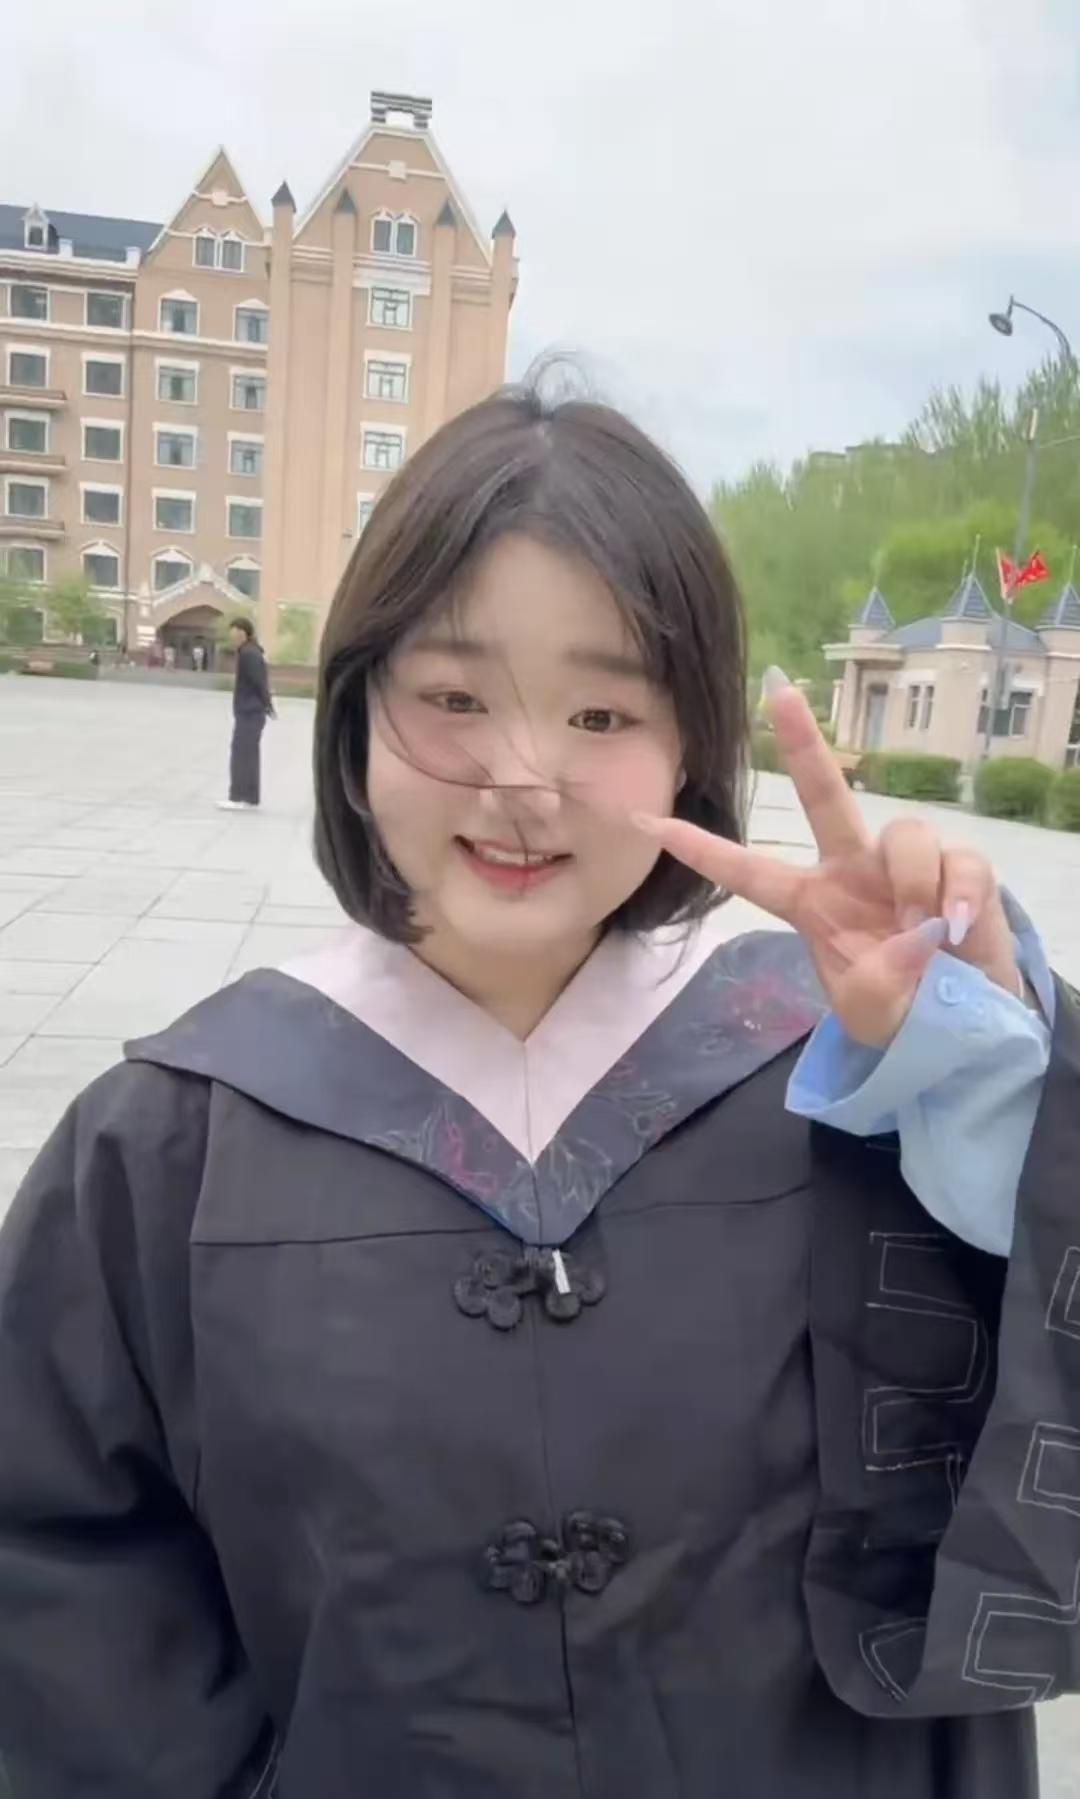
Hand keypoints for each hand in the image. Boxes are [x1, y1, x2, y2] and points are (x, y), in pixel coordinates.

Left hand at [635, 672, 1019, 1046]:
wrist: (969, 1019)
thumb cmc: (905, 1010)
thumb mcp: (874, 1013)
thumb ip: (881, 985)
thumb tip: (916, 934)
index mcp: (811, 902)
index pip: (747, 872)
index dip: (700, 848)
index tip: (646, 819)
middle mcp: (853, 868)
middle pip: (825, 795)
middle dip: (802, 743)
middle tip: (779, 691)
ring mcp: (906, 863)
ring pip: (903, 837)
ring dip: (913, 886)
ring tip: (924, 936)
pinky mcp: (960, 866)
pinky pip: (959, 862)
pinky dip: (961, 896)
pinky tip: (958, 929)